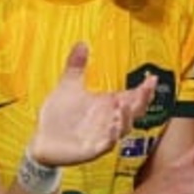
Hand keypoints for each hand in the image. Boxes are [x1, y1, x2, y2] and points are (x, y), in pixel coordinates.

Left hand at [22, 42, 152, 170]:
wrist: (42, 140)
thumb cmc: (58, 116)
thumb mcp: (68, 86)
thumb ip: (76, 65)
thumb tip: (81, 44)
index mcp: (106, 105)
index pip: (132, 97)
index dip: (144, 89)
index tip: (152, 78)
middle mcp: (108, 121)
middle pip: (133, 112)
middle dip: (141, 101)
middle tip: (145, 90)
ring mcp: (102, 136)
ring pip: (122, 129)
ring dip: (125, 117)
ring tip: (123, 104)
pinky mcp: (92, 149)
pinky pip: (106, 144)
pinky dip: (111, 136)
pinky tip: (113, 127)